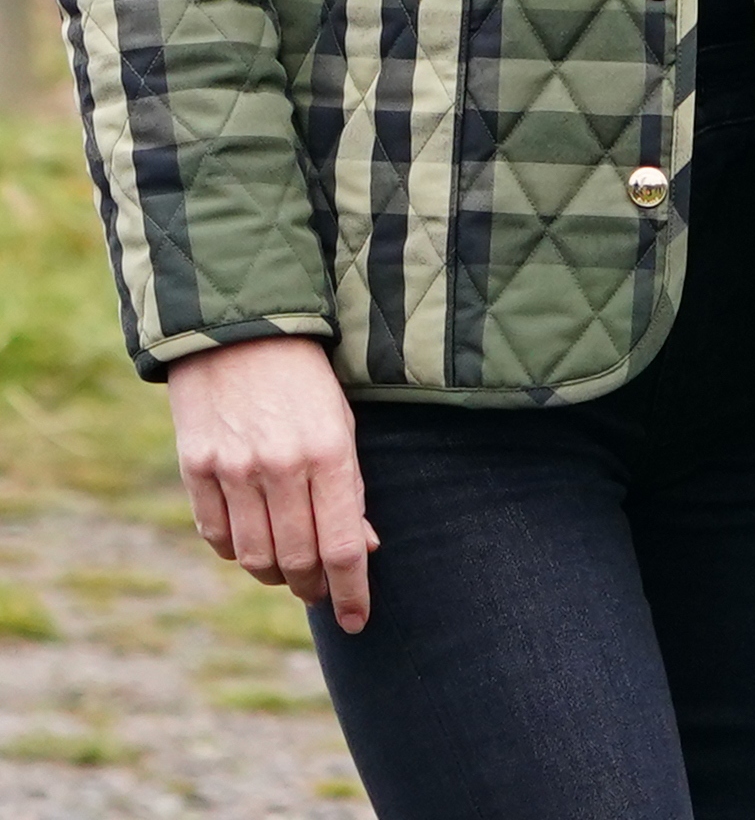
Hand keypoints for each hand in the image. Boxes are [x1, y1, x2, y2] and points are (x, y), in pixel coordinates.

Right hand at [167, 336, 377, 629]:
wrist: (239, 328)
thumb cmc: (303, 378)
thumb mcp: (340, 423)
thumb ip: (349, 487)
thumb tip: (362, 550)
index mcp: (327, 451)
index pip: (343, 546)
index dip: (353, 593)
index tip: (358, 621)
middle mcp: (280, 465)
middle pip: (298, 561)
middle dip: (313, 587)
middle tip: (320, 591)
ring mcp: (233, 468)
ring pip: (254, 558)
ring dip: (274, 575)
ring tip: (287, 568)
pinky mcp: (196, 467)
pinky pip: (216, 537)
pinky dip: (235, 551)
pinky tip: (250, 539)